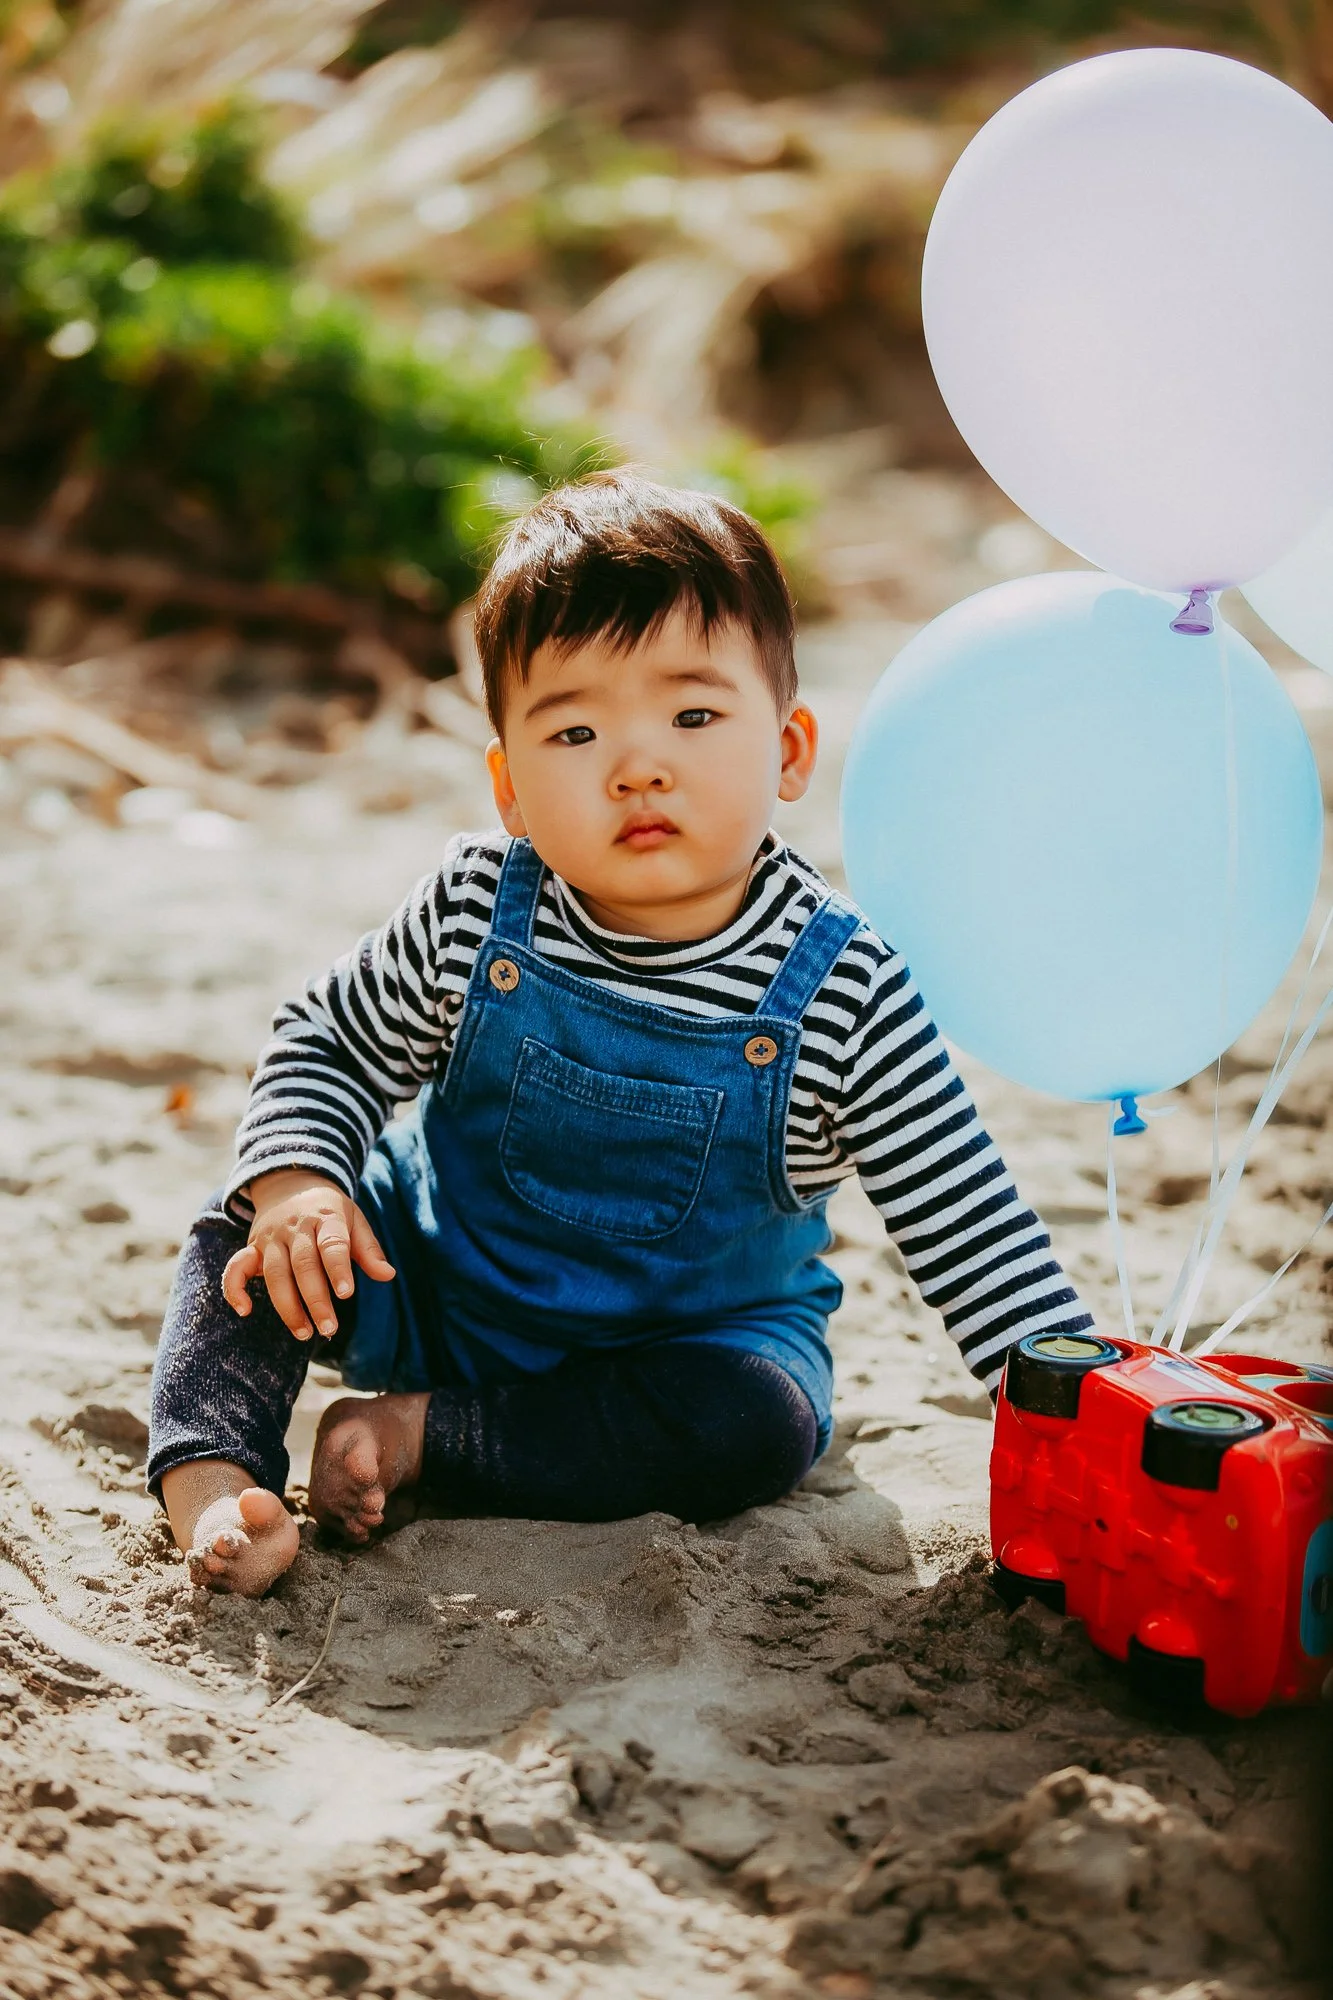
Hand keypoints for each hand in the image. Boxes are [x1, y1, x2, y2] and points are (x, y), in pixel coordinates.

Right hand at [222, 1168, 395, 1340]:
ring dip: (287, 1306)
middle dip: (315, 1299)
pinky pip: (236, 1268)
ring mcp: (271, 1238)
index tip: (347, 1294)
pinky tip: (245, 1310)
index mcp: (325, 1218)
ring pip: (275, 1274)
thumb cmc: (329, 1210)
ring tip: (305, 1332)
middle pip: (303, 1265)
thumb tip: (388, 1275)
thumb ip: (368, 1249)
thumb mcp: (354, 1219)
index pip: (332, 1244)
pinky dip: (234, 1289)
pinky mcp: (252, 1248)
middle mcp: (295, 1228)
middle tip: (329, 1328)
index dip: (338, 1269)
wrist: (291, 1183)